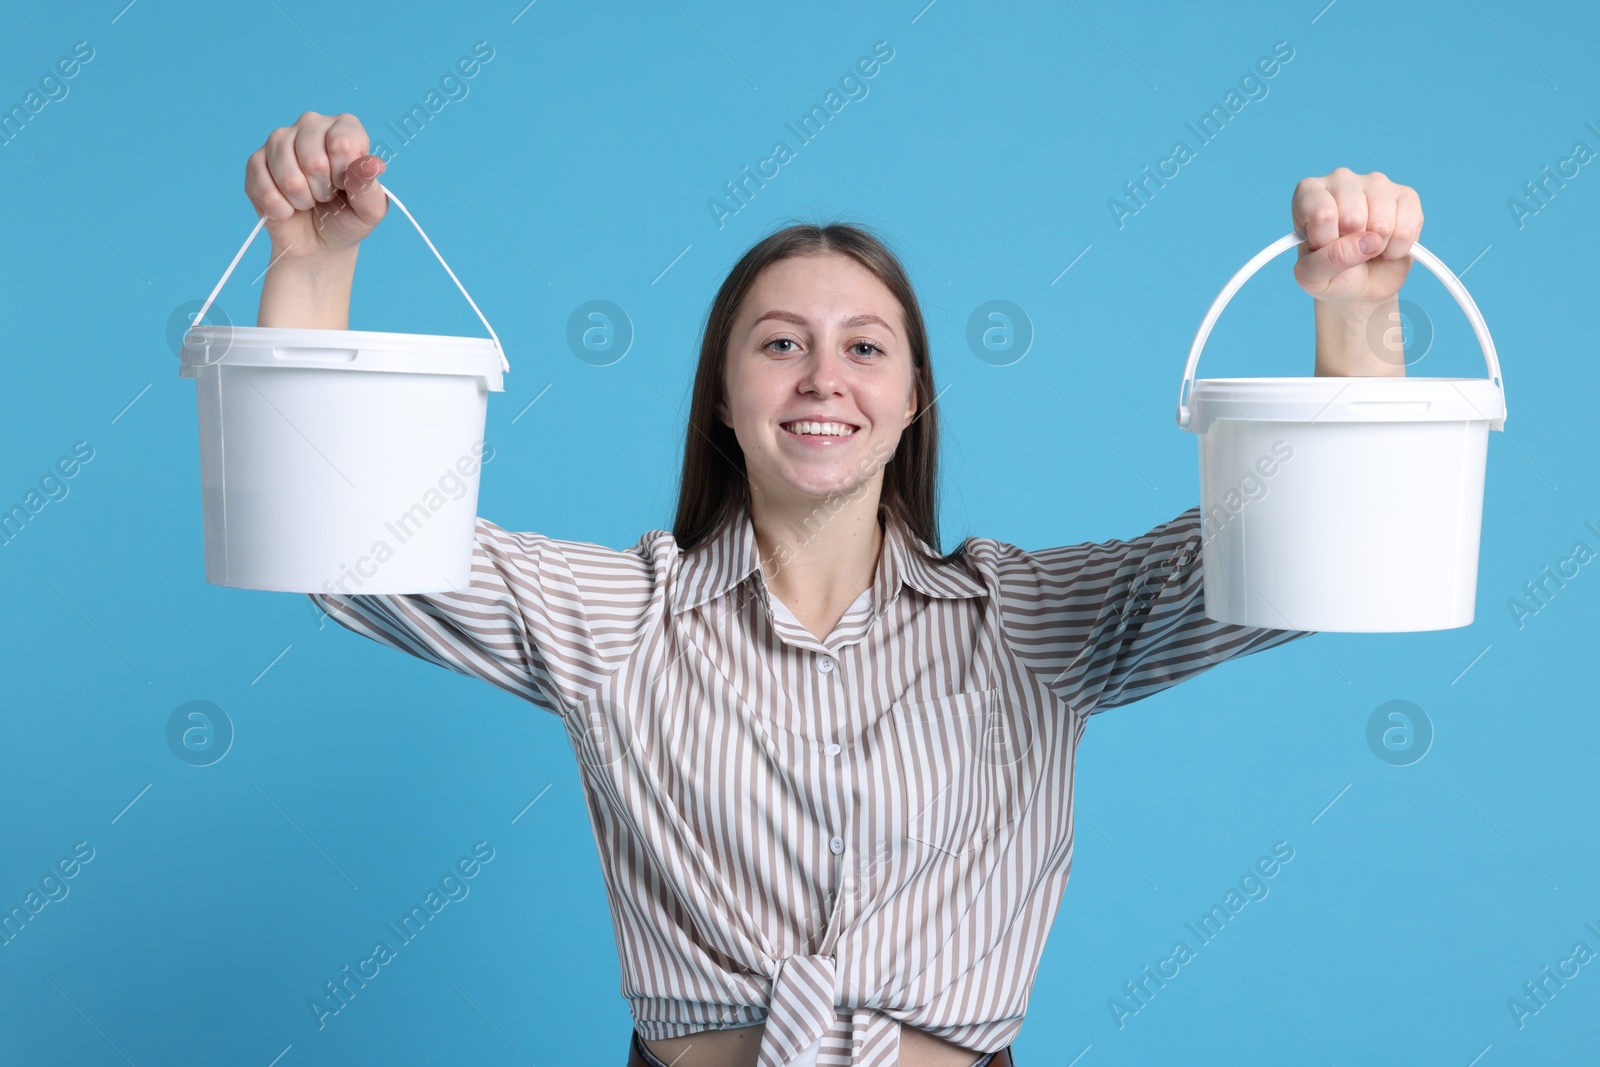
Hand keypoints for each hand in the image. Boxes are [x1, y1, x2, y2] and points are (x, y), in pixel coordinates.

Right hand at [244, 111, 387, 259]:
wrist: (319, 243)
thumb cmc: (347, 218)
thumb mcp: (369, 209)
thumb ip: (369, 185)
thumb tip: (373, 165)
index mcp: (344, 128)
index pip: (343, 143)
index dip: (344, 175)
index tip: (345, 185)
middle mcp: (311, 125)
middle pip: (313, 160)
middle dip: (322, 190)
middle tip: (326, 195)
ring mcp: (280, 140)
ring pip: (287, 174)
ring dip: (301, 200)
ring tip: (309, 201)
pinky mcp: (256, 161)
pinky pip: (263, 186)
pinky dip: (280, 208)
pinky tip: (288, 209)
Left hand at [1291, 167, 1422, 305]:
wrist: (1361, 285)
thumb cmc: (1330, 274)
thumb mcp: (1313, 277)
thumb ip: (1328, 260)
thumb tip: (1368, 241)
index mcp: (1309, 192)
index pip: (1321, 215)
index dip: (1325, 242)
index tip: (1321, 247)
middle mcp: (1341, 179)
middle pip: (1353, 218)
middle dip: (1352, 245)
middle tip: (1347, 248)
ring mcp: (1375, 183)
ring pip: (1382, 223)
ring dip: (1376, 248)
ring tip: (1367, 247)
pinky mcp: (1406, 195)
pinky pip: (1407, 227)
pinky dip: (1398, 248)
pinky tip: (1387, 245)